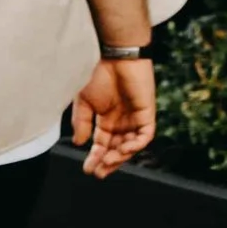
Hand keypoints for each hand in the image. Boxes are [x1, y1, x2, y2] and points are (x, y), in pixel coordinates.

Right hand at [69, 54, 154, 179]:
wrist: (114, 55)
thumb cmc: (98, 73)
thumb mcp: (83, 101)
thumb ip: (82, 122)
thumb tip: (79, 143)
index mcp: (105, 119)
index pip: (102, 144)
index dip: (96, 157)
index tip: (88, 169)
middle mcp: (121, 121)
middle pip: (117, 149)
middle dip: (108, 162)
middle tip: (99, 172)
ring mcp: (135, 118)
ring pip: (131, 146)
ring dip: (120, 156)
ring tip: (108, 161)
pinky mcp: (147, 113)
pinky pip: (145, 136)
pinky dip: (135, 145)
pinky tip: (123, 150)